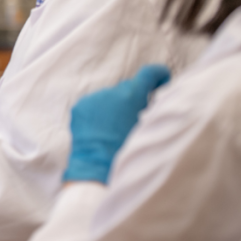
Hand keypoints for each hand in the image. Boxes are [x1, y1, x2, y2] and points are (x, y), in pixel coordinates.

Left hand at [63, 64, 170, 183]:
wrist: (97, 167)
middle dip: (134, 98)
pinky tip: (102, 130)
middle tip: (137, 117)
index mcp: (131, 95)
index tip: (162, 82)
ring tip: (116, 129)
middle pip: (127, 88)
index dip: (158, 75)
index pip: (148, 73)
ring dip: (114, 107)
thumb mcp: (150, 128)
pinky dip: (99, 113)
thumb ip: (153, 110)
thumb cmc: (128, 152)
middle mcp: (110, 92)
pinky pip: (93, 105)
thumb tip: (155, 101)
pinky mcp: (78, 108)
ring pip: (109, 97)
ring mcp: (92, 98)